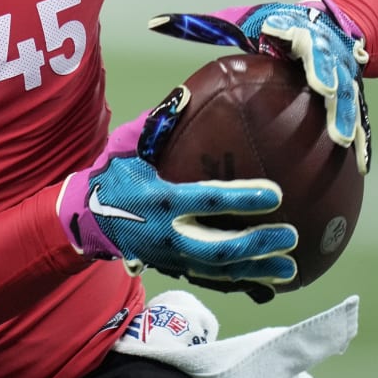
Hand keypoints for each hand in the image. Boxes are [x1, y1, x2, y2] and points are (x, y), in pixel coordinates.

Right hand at [57, 88, 298, 291]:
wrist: (87, 219)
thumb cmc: (114, 178)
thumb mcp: (126, 148)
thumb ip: (155, 126)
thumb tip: (185, 96)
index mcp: (161, 199)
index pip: (208, 199)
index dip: (243, 198)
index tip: (276, 194)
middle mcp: (168, 233)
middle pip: (218, 247)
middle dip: (256, 245)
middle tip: (290, 236)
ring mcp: (171, 256)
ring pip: (219, 270)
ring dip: (256, 270)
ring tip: (289, 269)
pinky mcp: (174, 267)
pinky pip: (212, 280)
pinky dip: (242, 282)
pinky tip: (268, 281)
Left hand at [149, 0, 370, 173]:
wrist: (334, 18)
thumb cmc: (277, 26)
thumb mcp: (244, 20)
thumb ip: (203, 25)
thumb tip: (153, 23)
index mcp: (295, 31)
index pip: (294, 29)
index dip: (290, 32)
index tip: (278, 37)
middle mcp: (326, 50)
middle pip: (331, 62)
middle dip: (329, 75)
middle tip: (325, 91)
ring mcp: (346, 73)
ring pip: (351, 93)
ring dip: (348, 114)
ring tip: (343, 140)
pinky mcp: (356, 93)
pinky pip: (361, 117)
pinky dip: (363, 138)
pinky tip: (360, 165)